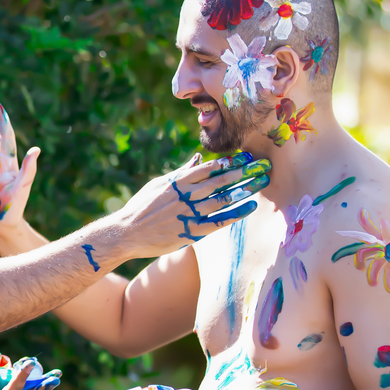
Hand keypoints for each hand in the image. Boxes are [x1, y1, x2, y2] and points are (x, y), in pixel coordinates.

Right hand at [113, 151, 269, 258]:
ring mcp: (189, 213)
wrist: (126, 232)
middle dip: (244, 172)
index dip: (230, 161)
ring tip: (262, 182)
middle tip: (263, 165)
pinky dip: (236, 214)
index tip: (246, 157)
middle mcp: (186, 195)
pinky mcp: (191, 232)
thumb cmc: (141, 207)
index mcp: (178, 182)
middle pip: (221, 180)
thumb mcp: (159, 185)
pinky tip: (251, 207)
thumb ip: (181, 173)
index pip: (209, 167)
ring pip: (223, 198)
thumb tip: (199, 159)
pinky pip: (219, 221)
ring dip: (245, 189)